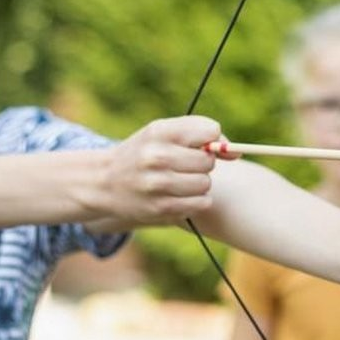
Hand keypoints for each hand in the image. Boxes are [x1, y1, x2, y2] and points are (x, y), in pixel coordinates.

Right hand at [102, 116, 219, 224]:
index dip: (213, 140)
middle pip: (209, 161)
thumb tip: (235, 152)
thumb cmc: (142, 154)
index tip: (205, 146)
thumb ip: (198, 133)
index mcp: (159, 132)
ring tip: (180, 181)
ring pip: (206, 183)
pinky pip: (201, 203)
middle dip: (203, 164)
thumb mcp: (161, 133)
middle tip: (186, 166)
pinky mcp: (161, 208)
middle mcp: (156, 156)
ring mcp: (158, 184)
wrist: (104, 182)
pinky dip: (196, 200)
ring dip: (199, 184)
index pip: (209, 131)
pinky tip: (178, 196)